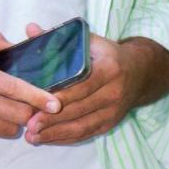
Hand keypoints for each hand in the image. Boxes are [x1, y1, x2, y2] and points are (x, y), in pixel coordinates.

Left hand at [23, 27, 135, 144]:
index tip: (38, 104)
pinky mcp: (111, 123)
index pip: (82, 86)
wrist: (140, 72)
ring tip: (32, 137)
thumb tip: (30, 29)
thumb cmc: (107, 55)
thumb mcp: (89, 41)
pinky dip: (66, 139)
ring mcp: (114, 110)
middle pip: (80, 109)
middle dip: (52, 119)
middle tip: (28, 125)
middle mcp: (114, 92)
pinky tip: (47, 139)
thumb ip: (59, 39)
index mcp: (109, 68)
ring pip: (83, 126)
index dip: (60, 97)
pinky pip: (87, 134)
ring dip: (56, 134)